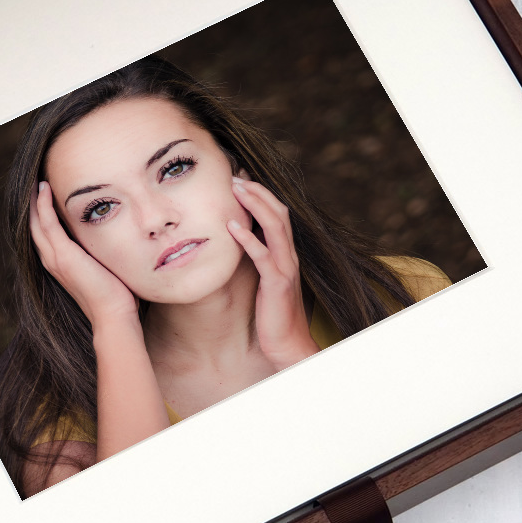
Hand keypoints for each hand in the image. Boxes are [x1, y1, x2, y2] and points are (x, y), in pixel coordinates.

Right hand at [30, 181, 139, 328]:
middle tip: (33, 180)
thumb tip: (113, 238)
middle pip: (33, 225)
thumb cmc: (115, 295)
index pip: (43, 232)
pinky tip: (43, 188)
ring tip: (35, 179)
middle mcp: (51, 260)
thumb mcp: (104, 267)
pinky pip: (47, 223)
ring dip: (33, 199)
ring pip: (35, 222)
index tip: (44, 191)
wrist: (114, 315)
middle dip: (31, 203)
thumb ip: (100, 252)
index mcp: (59, 263)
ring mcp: (54, 258)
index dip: (40, 212)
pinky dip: (42, 205)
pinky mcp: (63, 255)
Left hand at [227, 177, 320, 368]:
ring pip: (274, 227)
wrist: (288, 345)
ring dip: (254, 205)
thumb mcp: (266, 281)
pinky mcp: (277, 284)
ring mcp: (285, 268)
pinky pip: (263, 256)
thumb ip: (260, 259)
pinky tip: (231, 227)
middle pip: (279, 212)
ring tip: (235, 190)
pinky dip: (248, 238)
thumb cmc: (274, 315)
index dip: (261, 194)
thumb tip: (241, 241)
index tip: (241, 179)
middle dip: (257, 192)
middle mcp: (290, 256)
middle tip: (235, 176)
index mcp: (287, 253)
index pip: (278, 214)